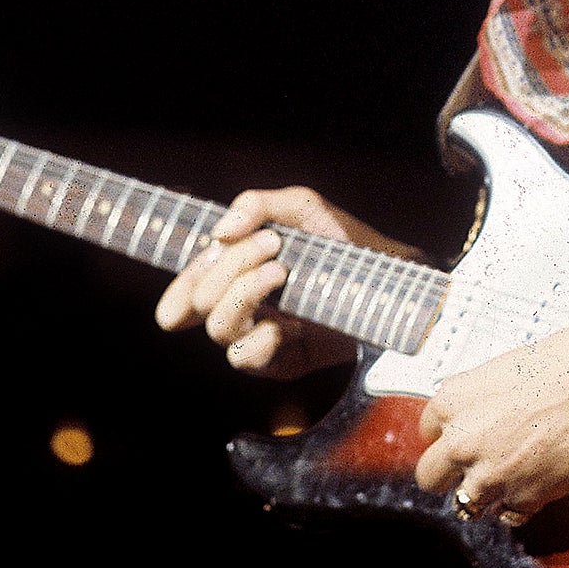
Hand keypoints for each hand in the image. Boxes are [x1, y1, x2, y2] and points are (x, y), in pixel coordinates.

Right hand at [154, 186, 411, 380]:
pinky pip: (244, 358)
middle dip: (229, 266)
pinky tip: (288, 322)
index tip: (207, 253)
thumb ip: (257, 205)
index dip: (178, 284)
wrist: (389, 277)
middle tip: (272, 243)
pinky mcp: (281, 362)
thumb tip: (219, 233)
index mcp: (238, 275)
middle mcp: (242, 308)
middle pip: (199, 300)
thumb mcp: (302, 208)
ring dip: (243, 293)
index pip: (187, 289)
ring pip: (217, 327)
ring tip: (281, 270)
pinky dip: (259, 338)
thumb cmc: (343, 240)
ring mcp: (259, 336)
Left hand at [414, 288, 568, 521]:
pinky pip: (509, 515)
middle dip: (453, 475)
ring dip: (487, 494)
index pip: (426, 433)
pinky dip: (522, 504)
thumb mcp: (508, 370)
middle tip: (482, 466)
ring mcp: (490, 473)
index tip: (466, 440)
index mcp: (452, 399)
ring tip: (517, 475)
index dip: (449, 438)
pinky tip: (540, 481)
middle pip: (430, 478)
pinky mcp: (524, 497)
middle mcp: (461, 439)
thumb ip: (484, 401)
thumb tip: (486, 416)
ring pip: (465, 504)